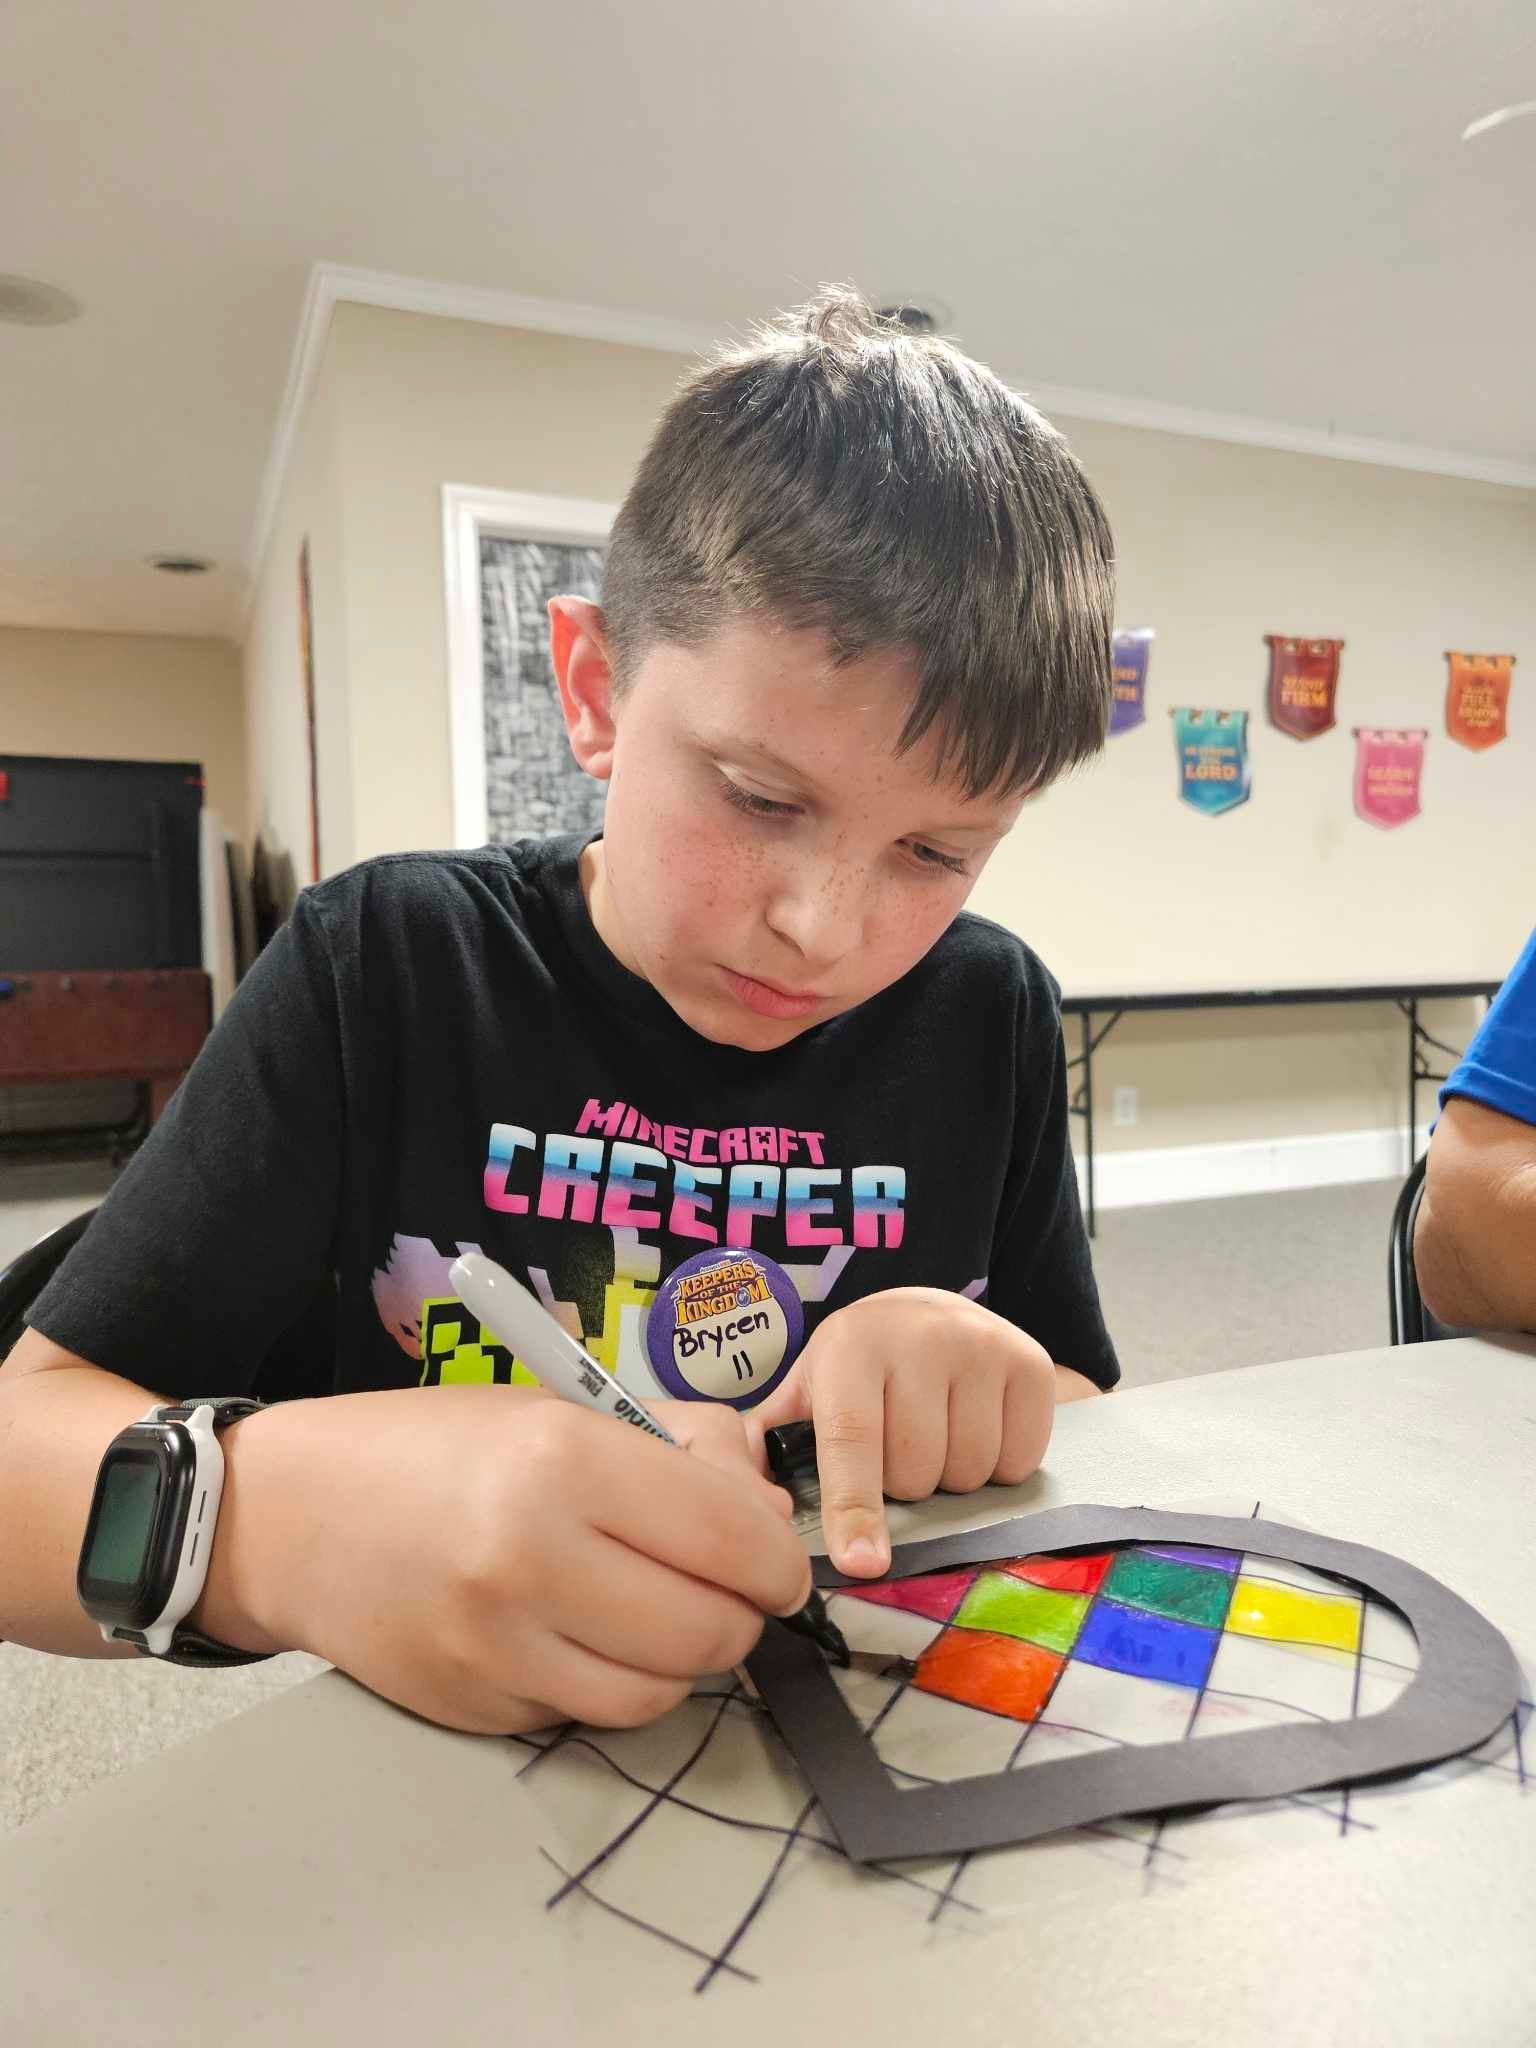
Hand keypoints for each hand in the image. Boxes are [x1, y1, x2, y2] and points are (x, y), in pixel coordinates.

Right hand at [196, 1385, 810, 1735]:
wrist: (290, 1514)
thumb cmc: (439, 1445)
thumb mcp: (562, 1409)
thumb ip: (680, 1452)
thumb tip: (770, 1520)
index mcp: (563, 1462)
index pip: (731, 1539)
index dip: (780, 1557)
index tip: (780, 1557)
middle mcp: (531, 1560)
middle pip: (710, 1629)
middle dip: (741, 1612)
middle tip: (727, 1586)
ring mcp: (497, 1647)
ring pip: (659, 1694)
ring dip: (683, 1659)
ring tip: (657, 1610)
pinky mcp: (473, 1706)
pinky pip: (586, 1714)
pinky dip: (607, 1681)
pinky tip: (579, 1632)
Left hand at [752, 1289, 1055, 1576]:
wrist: (929, 1311)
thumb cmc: (860, 1366)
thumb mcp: (810, 1388)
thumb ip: (773, 1442)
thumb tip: (743, 1503)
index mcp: (851, 1347)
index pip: (853, 1441)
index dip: (855, 1508)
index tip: (862, 1563)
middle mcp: (919, 1338)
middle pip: (916, 1473)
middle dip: (904, 1485)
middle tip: (897, 1446)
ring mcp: (980, 1346)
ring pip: (969, 1472)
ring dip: (951, 1478)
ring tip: (936, 1435)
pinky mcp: (1029, 1363)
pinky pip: (1018, 1459)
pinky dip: (999, 1465)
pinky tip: (977, 1427)